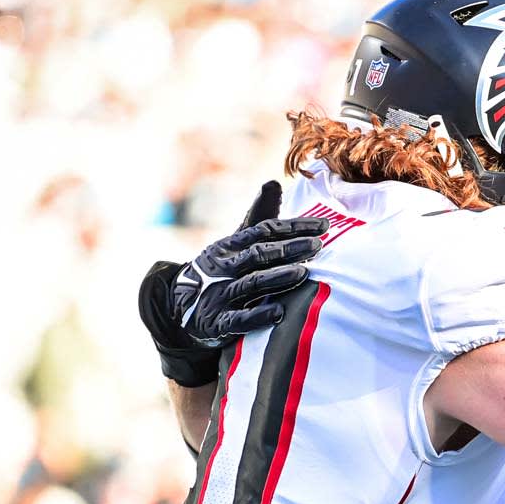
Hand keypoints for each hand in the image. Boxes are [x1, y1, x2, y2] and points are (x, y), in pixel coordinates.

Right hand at [137, 182, 327, 385]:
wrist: (181, 305)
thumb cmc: (223, 268)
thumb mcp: (236, 242)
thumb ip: (259, 217)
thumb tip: (274, 182)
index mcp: (230, 245)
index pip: (264, 230)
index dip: (294, 227)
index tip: (323, 225)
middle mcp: (224, 266)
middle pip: (259, 254)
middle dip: (289, 249)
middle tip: (318, 245)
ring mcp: (220, 293)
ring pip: (251, 283)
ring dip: (277, 278)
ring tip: (303, 273)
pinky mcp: (217, 321)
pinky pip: (238, 319)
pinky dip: (258, 315)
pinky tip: (279, 313)